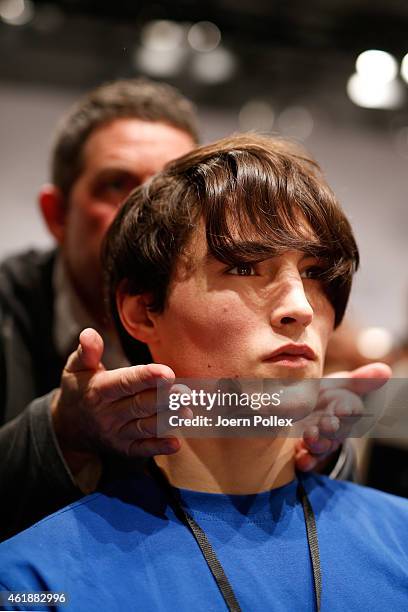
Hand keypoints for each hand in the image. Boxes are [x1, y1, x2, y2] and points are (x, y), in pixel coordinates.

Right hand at [52, 328, 181, 475]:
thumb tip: (89, 333)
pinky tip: (176, 443)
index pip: (125, 383)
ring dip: (167, 420)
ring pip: (145, 426)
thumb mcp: (75, 368)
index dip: (146, 378)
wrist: (68, 428)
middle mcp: (108, 414)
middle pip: (140, 405)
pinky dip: (158, 447)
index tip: (167, 373)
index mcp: (98, 391)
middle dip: (164, 399)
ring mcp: (116, 433)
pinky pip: (142, 449)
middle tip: (185, 392)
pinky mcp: (124, 448)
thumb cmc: (79, 390)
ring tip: (187, 412)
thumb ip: (86, 351)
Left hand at [295, 362, 391, 471]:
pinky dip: (306, 461)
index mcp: (346, 410)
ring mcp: (321, 441)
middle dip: (331, 429)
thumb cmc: (329, 394)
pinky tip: (301, 461)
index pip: (351, 410)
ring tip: (310, 436)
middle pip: (336, 431)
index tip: (343, 409)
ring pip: (322, 446)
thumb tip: (385, 370)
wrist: (309, 409)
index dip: (347, 410)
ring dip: (317, 444)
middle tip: (327, 424)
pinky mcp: (305, 450)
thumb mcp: (342, 383)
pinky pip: (308, 459)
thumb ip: (360, 378)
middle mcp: (335, 429)